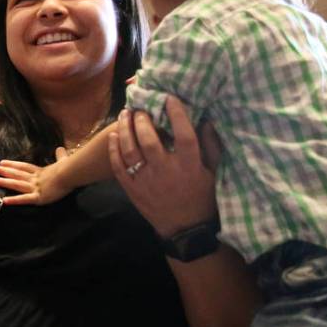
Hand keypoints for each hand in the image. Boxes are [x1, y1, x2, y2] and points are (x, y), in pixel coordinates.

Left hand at [0, 147, 72, 204]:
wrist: (70, 174)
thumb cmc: (69, 168)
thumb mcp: (63, 160)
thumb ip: (60, 155)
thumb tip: (61, 148)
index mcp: (41, 171)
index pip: (24, 167)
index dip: (13, 164)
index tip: (3, 162)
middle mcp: (35, 179)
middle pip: (17, 174)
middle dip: (4, 171)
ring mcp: (35, 188)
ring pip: (17, 184)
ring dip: (4, 182)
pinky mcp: (39, 197)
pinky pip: (24, 199)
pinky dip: (14, 200)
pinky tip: (4, 201)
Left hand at [108, 96, 217, 237]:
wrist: (185, 229)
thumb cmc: (203, 197)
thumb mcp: (213, 172)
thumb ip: (211, 146)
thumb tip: (206, 120)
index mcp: (189, 165)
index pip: (183, 134)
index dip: (176, 114)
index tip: (169, 98)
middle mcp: (166, 171)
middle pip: (149, 140)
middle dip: (142, 120)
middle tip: (139, 108)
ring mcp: (146, 181)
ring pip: (130, 151)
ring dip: (124, 130)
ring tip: (124, 115)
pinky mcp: (133, 190)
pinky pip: (119, 167)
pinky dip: (114, 150)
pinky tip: (113, 136)